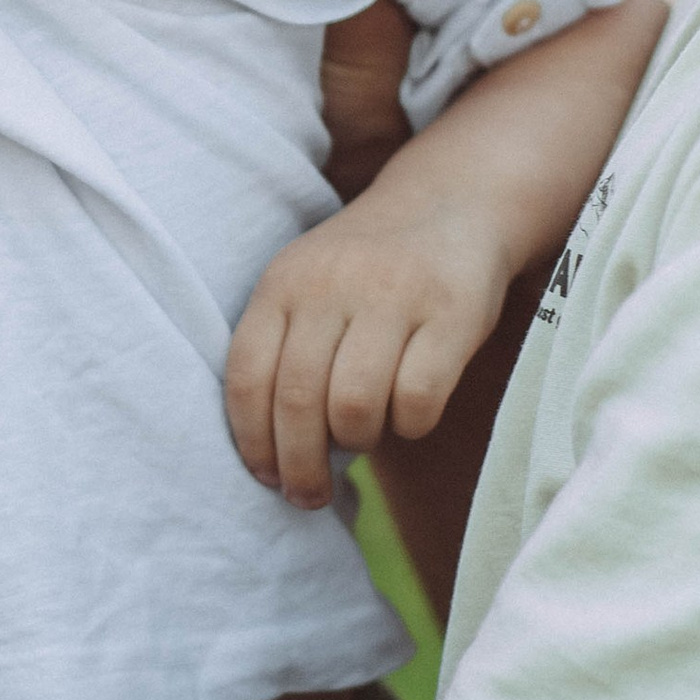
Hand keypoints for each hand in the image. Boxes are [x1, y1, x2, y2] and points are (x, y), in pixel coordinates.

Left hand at [225, 189, 515, 507]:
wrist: (452, 202)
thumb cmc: (367, 271)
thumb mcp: (309, 288)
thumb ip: (284, 350)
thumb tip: (269, 457)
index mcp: (283, 282)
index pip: (247, 376)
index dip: (250, 440)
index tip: (264, 478)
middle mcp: (331, 284)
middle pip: (298, 400)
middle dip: (300, 466)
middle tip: (310, 496)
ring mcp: (393, 295)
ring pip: (354, 406)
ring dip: (356, 442)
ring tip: (363, 438)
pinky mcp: (452, 312)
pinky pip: (417, 399)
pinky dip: (408, 426)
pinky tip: (408, 417)